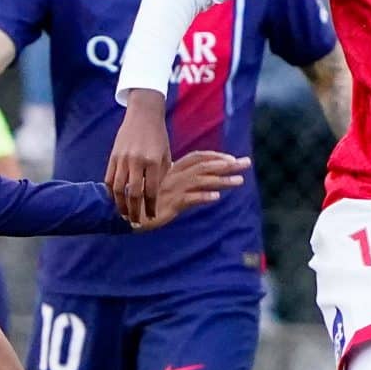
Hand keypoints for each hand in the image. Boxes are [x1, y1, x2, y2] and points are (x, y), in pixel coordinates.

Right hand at [105, 91, 172, 224]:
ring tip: (123, 215)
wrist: (144, 114)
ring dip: (120, 205)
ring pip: (118, 188)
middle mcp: (137, 161)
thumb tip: (155, 196)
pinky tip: (114, 200)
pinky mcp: (113, 156)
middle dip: (134, 211)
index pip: (151, 191)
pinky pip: (110, 178)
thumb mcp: (165, 155)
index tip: (151, 217)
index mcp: (153, 162)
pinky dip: (111, 192)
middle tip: (135, 223)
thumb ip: (161, 175)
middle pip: (133, 194)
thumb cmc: (159, 137)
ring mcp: (123, 158)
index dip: (150, 207)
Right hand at [133, 152, 251, 230]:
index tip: (233, 159)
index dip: (217, 157)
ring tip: (239, 181)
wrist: (123, 212)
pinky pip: (189, 199)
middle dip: (228, 164)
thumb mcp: (164, 189)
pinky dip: (203, 196)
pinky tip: (216, 197)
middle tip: (247, 163)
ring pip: (201, 181)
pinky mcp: (169, 204)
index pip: (198, 157)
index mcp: (173, 170)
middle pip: (205, 166)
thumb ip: (181, 185)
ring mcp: (172, 189)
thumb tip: (200, 185)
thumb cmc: (144, 201)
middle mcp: (174, 176)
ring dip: (222, 180)